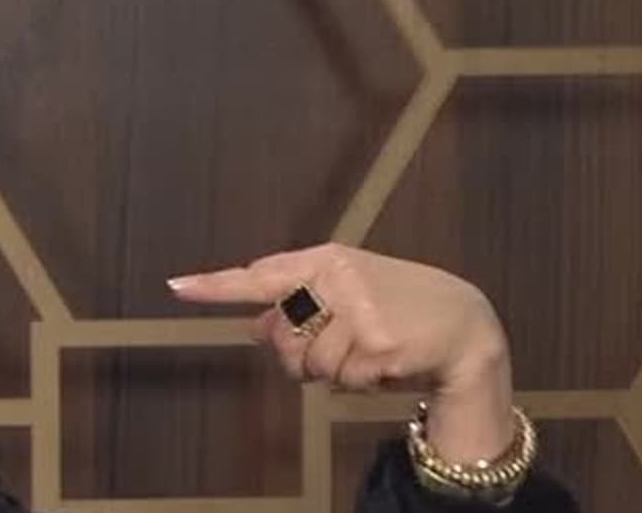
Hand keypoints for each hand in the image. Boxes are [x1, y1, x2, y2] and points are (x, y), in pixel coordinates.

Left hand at [169, 243, 516, 462]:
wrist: (465, 324)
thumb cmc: (397, 307)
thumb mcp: (348, 293)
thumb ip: (299, 303)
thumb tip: (252, 325)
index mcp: (325, 260)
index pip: (259, 274)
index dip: (216, 286)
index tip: (176, 288)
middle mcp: (337, 279)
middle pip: (279, 337)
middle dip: (300, 354)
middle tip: (340, 344)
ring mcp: (358, 310)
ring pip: (310, 365)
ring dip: (333, 372)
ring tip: (368, 350)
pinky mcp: (378, 343)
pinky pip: (342, 380)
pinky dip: (360, 382)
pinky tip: (387, 362)